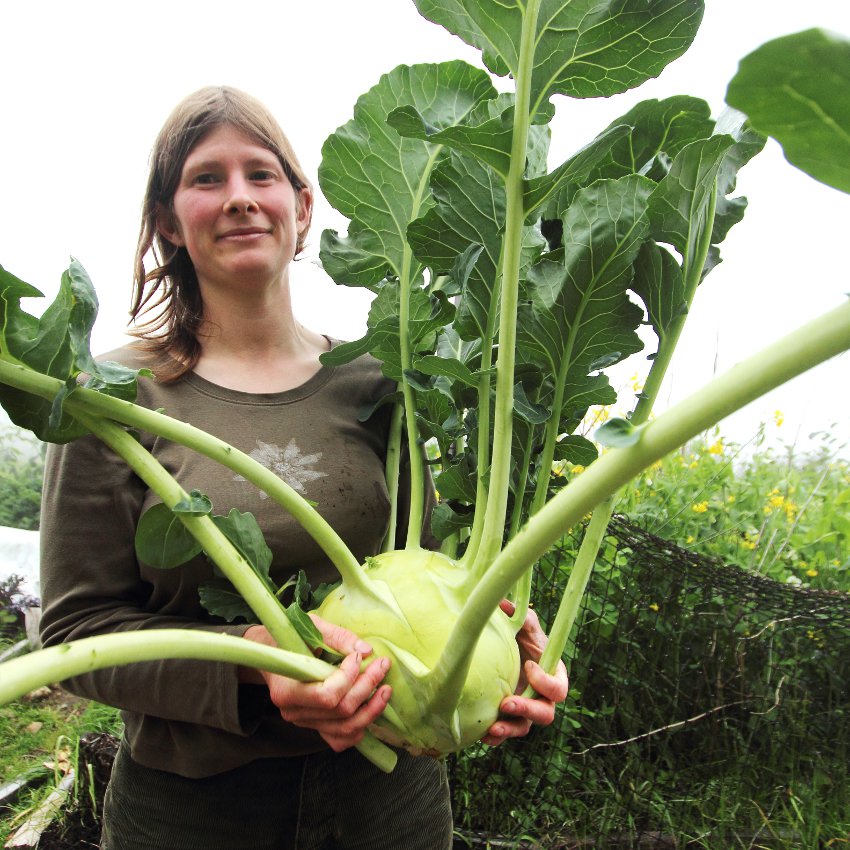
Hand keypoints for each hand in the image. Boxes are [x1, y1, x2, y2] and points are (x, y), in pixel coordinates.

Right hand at [242, 615, 390, 751]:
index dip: (349, 677)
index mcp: (286, 690)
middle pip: (341, 711)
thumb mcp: (311, 627)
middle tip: (383, 665)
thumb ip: (338, 637)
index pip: (326, 695)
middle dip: (368, 687)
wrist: (271, 653)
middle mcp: (294, 712)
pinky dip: (360, 728)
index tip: (358, 656)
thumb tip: (366, 650)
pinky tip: (371, 709)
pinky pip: (340, 739)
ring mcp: (305, 722)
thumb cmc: (289, 637)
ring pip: (345, 729)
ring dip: (372, 710)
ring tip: (386, 689)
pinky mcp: (315, 726)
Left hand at [481, 600, 568, 746]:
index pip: (559, 688)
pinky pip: (506, 732)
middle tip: (507, 703)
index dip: (546, 682)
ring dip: (509, 729)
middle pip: (545, 714)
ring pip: (524, 727)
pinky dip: (496, 737)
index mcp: (552, 676)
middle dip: (527, 709)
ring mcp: (526, 710)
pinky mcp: (509, 718)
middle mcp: (542, 697)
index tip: (529, 666)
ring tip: (492, 728)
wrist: (504, 654)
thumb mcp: (523, 626)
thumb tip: (505, 605)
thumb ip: (520, 617)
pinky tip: (482, 735)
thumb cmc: (519, 637)